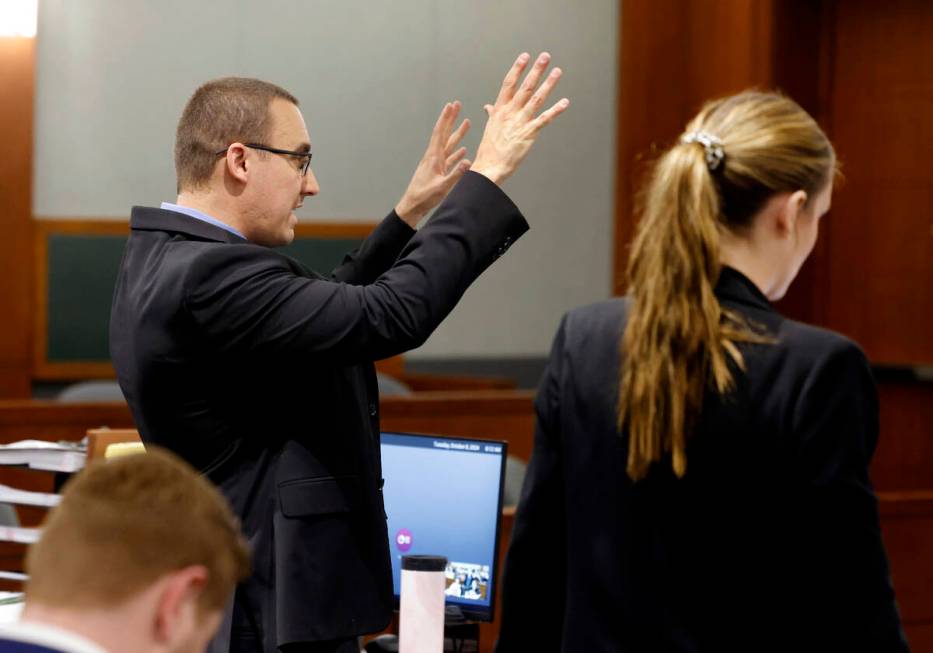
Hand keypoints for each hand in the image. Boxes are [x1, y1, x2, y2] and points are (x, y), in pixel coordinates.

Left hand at [395, 101, 471, 225]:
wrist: (413, 206)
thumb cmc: (424, 197)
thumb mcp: (442, 187)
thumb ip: (456, 175)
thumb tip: (468, 161)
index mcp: (433, 157)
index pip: (440, 133)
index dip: (446, 119)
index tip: (451, 106)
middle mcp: (434, 157)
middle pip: (444, 134)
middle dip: (451, 119)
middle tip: (457, 105)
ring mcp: (436, 164)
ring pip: (449, 145)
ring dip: (457, 134)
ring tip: (466, 123)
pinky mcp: (438, 172)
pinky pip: (449, 159)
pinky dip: (456, 153)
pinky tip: (463, 151)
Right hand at [471, 52, 568, 185]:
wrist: (490, 167)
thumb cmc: (490, 149)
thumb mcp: (490, 127)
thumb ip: (492, 113)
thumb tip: (488, 106)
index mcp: (500, 110)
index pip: (509, 84)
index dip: (517, 69)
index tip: (525, 56)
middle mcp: (510, 113)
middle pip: (525, 87)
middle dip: (536, 71)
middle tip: (545, 56)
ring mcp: (520, 122)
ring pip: (536, 99)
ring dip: (548, 84)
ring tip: (557, 71)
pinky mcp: (529, 134)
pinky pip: (544, 119)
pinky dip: (555, 110)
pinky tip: (565, 102)